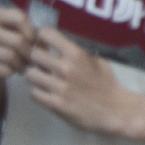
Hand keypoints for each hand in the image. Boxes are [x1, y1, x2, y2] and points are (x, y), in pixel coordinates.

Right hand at [0, 7, 33, 84]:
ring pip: (10, 56)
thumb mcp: (6, 32)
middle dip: (29, 53)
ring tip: (22, 67)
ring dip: (21, 65)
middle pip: (17, 40)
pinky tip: (10, 72)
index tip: (35, 43)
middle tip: (32, 60)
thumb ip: (25, 31)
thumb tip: (46, 40)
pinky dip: (9, 72)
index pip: (19, 17)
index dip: (32, 32)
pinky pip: (0, 69)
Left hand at [24, 28, 138, 135]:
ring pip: (30, 74)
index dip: (43, 37)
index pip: (46, 34)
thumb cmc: (107, 84)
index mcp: (76, 54)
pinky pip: (33, 93)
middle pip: (33, 54)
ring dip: (36, 76)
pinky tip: (48, 93)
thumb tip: (59, 45)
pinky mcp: (54, 104)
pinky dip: (39, 92)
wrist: (114, 110)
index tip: (45, 43)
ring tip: (45, 79)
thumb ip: (77, 53)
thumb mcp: (97, 61)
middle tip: (43, 63)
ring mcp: (58, 87)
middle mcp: (65, 68)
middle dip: (37, 58)